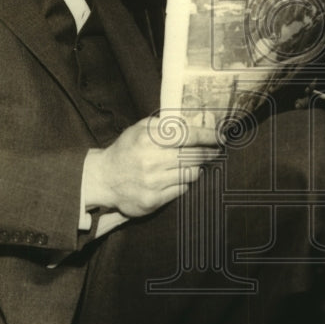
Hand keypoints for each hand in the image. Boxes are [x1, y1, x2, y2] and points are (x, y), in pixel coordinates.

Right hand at [82, 116, 222, 217]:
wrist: (104, 178)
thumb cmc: (126, 150)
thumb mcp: (140, 129)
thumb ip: (164, 125)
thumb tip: (194, 123)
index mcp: (148, 139)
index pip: (188, 135)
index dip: (208, 136)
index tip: (220, 137)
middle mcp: (150, 161)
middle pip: (193, 156)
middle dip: (208, 153)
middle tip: (214, 151)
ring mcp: (152, 182)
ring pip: (190, 174)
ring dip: (196, 168)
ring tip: (194, 163)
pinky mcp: (152, 200)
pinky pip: (181, 190)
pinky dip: (184, 182)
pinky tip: (179, 177)